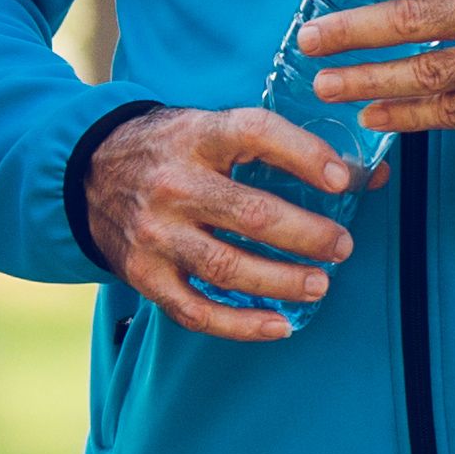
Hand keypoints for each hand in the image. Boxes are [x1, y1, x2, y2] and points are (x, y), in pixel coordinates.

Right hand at [74, 105, 360, 342]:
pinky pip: (196, 310)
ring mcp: (155, 234)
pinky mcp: (143, 274)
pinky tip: (279, 325)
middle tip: (341, 247)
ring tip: (320, 285)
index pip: (256, 134)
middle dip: (308, 235)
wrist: (87, 173)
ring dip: (283, 282)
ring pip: (228, 268)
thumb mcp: (212, 128)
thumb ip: (282, 147)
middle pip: (251, 215)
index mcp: (194, 135)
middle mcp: (172, 184)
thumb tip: (367, 176)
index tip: (343, 180)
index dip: (304, 155)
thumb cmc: (171, 150)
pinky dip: (241, 324)